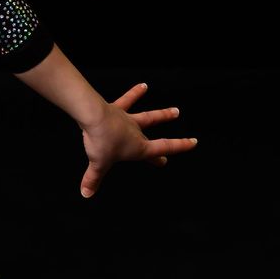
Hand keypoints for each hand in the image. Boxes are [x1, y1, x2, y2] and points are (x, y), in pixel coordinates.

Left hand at [78, 83, 196, 198]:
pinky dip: (135, 92)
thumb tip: (86, 193)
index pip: (162, 149)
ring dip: (162, 114)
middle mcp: (136, 133)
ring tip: (175, 111)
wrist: (93, 116)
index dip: (180, 146)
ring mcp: (128, 119)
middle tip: (183, 140)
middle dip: (169, 142)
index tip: (193, 142)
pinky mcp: (117, 108)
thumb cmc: (100, 141)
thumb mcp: (97, 164)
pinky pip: (128, 100)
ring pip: (149, 117)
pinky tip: (143, 85)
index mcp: (138, 148)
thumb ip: (93, 179)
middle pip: (155, 138)